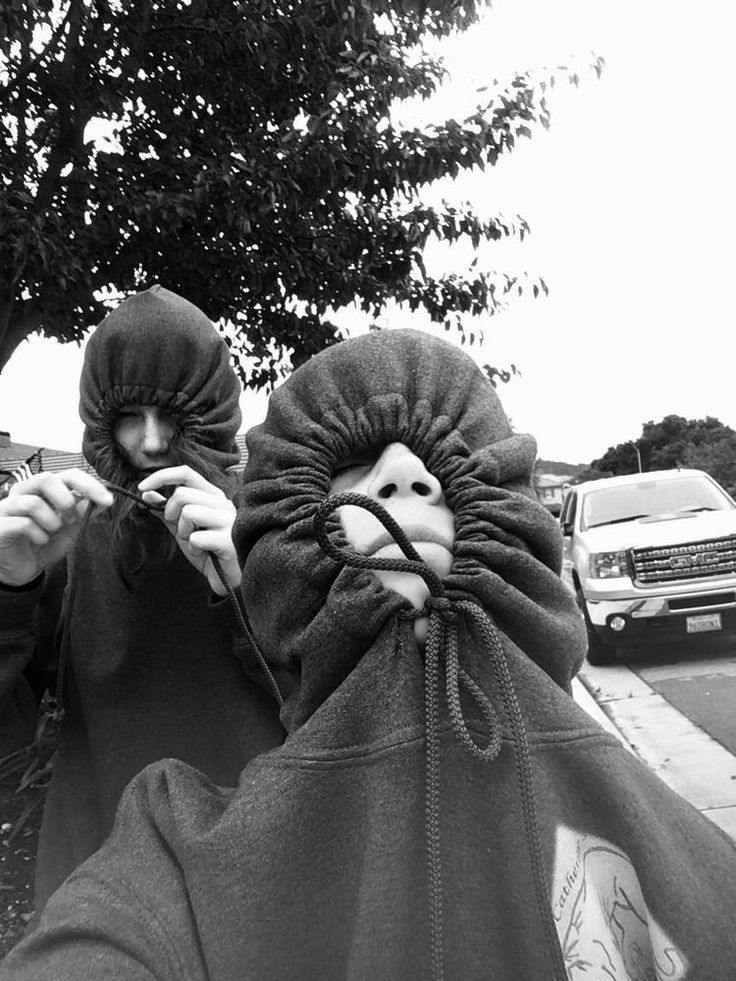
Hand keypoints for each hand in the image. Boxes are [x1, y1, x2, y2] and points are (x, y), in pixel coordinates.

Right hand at [0, 470, 113, 586]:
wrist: (23, 569)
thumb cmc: (44, 544)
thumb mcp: (71, 529)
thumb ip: (83, 513)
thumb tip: (100, 500)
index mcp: (44, 489)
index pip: (68, 475)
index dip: (89, 485)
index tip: (107, 500)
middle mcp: (24, 492)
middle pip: (45, 478)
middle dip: (65, 500)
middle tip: (71, 520)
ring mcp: (9, 506)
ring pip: (33, 503)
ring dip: (51, 522)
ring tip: (52, 533)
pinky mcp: (0, 524)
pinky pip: (23, 523)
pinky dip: (39, 535)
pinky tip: (40, 541)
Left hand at [138, 466, 239, 595]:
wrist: (227, 578)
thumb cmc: (208, 551)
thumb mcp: (183, 528)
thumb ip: (166, 510)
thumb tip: (146, 493)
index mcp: (213, 496)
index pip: (186, 473)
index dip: (161, 476)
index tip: (142, 488)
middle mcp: (223, 503)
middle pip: (182, 494)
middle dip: (171, 514)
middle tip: (182, 532)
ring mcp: (228, 521)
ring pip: (189, 512)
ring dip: (184, 533)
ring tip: (196, 544)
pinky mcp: (228, 541)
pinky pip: (196, 538)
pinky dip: (194, 550)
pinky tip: (204, 555)